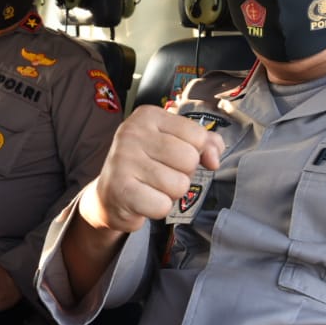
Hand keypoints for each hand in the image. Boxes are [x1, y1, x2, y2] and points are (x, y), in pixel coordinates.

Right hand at [80, 106, 224, 233]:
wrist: (110, 194)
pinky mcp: (121, 188)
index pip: (197, 135)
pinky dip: (158, 209)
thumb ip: (204, 143)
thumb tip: (214, 159)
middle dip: (183, 174)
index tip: (177, 158)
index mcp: (149, 115)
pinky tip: (144, 200)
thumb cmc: (147, 166)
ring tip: (152, 187)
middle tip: (163, 174)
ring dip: (171, 194)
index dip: (196, 152)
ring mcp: (124, 160)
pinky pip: (163, 205)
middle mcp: (133, 132)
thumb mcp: (175, 143)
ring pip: (179, 185)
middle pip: (189, 160)